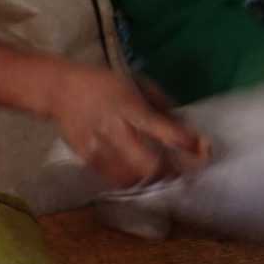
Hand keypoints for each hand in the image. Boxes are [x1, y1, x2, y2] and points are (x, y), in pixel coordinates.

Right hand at [44, 65, 207, 188]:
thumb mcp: (138, 83)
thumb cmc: (104, 83)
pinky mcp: (86, 157)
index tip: (203, 148)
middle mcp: (117, 130)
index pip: (168, 133)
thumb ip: (162, 105)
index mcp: (132, 108)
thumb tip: (183, 127)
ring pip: (132, 178)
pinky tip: (135, 175)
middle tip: (181, 171)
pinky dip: (129, 181)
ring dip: (151, 180)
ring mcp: (99, 147)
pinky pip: (112, 178)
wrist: (59, 89)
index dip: (191, 145)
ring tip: (160, 176)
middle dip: (172, 173)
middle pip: (151, 165)